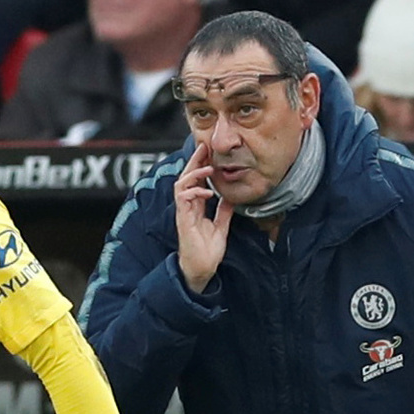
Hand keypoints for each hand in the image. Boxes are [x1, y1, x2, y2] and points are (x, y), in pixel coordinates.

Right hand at [174, 141, 232, 293]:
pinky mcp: (183, 220)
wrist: (202, 268)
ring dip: (194, 174)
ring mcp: (184, 212)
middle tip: (204, 146)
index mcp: (195, 207)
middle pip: (187, 177)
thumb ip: (224, 211)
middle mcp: (187, 207)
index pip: (196, 180)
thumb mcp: (221, 226)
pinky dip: (195, 191)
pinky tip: (207, 191)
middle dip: (194, 160)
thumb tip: (231, 198)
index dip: (201, 165)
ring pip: (181, 184)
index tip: (209, 151)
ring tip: (208, 168)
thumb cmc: (208, 251)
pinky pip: (183, 199)